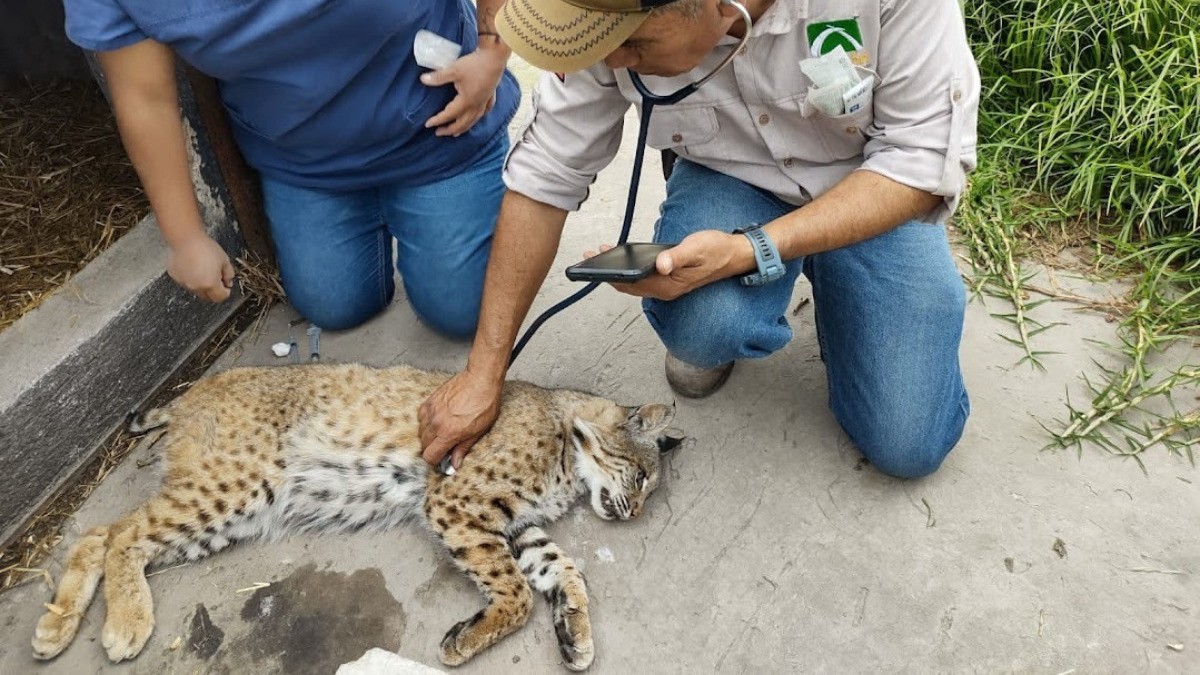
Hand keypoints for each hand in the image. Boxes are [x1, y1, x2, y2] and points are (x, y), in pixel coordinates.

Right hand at [166, 232, 233, 301]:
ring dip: (201, 285)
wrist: (185, 239)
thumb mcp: (224, 260)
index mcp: (210, 284)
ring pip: (196, 290)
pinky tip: (192, 266)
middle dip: (213, 291)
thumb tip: (228, 282)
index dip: (225, 292)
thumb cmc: (206, 248)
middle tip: (216, 278)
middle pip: (207, 296)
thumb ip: (229, 274)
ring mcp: (184, 283)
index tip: (225, 284)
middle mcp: (196, 287)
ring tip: (202, 270)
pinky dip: (190, 278)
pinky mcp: (175, 277)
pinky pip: (185, 282)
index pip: (220, 297)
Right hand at [419, 370, 503, 468]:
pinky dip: (426, 421)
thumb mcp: (478, 431)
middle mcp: (436, 423)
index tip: (442, 459)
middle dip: (432, 448)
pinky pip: (421, 416)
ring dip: (429, 435)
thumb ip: (463, 448)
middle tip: (445, 445)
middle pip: (423, 445)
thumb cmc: (484, 404)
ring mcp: (431, 411)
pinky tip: (438, 419)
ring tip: (443, 431)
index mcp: (448, 433)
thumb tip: (455, 464)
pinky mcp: (430, 400)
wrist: (481, 380)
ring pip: (420, 431)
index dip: (435, 461)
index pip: (430, 456)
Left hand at [420, 44, 506, 136]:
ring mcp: (484, 103)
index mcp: (466, 101)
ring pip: (473, 121)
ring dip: (463, 128)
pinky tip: (475, 118)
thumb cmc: (475, 64)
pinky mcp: (490, 97)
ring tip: (455, 133)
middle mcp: (476, 106)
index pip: (449, 115)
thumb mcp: (454, 70)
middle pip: (462, 124)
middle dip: (449, 130)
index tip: (428, 125)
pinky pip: (484, 113)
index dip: (438, 120)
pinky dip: (477, 118)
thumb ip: (438, 77)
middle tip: (439, 133)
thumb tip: (423, 79)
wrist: (494, 58)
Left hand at [587, 231, 753, 300]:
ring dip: (618, 270)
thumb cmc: (716, 250)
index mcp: (668, 286)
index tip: (595, 264)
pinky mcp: (669, 279)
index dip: (612, 275)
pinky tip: (623, 258)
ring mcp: (667, 286)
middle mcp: (665, 290)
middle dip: (608, 272)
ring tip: (601, 254)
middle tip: (590, 256)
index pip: (632, 284)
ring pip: (635, 282)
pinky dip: (630, 269)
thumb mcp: (696, 249)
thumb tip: (659, 264)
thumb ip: (677, 257)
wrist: (735, 254)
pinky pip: (643, 277)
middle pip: (629, 285)